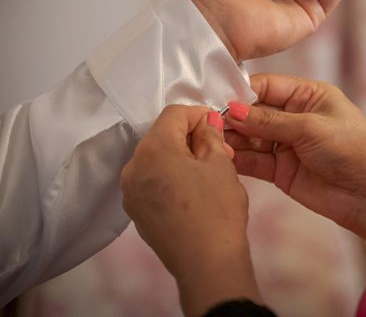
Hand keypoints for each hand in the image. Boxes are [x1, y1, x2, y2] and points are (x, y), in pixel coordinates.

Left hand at [120, 105, 259, 316]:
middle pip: (162, 136)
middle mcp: (133, 167)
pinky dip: (171, 177)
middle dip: (191, 137)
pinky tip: (194, 191)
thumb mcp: (220, 164)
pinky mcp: (136, 212)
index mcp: (153, 149)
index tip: (219, 125)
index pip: (173, 114)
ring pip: (157, 159)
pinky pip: (152, 181)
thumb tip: (206, 122)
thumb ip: (210, 135)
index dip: (199, 114)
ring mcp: (130, 192)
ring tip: (209, 172)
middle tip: (221, 152)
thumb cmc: (217, 209)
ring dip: (182, 157)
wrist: (206, 264)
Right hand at [224, 74, 365, 248]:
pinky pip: (254, 161)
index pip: (266, 85)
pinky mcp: (281, 170)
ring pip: (250, 137)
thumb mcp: (310, 128)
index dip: (241, 92)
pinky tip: (221, 158)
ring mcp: (287, 144)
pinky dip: (238, 160)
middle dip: (233, 118)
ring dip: (233, 140)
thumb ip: (269, 120)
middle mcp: (295, 116)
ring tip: (212, 142)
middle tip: (207, 123)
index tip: (216, 99)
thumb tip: (232, 110)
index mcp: (308, 95)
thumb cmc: (352, 150)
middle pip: (254, 111)